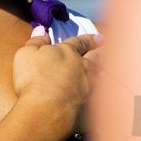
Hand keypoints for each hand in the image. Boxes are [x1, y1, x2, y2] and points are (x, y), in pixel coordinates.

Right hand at [12, 26, 101, 140]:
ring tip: (115, 67)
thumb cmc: (32, 81)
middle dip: (104, 50)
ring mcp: (91, 87)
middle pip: (97, 56)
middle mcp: (83, 68)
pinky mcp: (93, 106)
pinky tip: (112, 95)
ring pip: (104, 75)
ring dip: (109, 70)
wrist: (46, 111)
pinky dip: (109, 95)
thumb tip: (41, 30)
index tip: (98, 37)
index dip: (88, 39)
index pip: (79, 42)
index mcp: (67, 53)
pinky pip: (104, 99)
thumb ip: (35, 42)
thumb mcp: (25, 55)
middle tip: (111, 47)